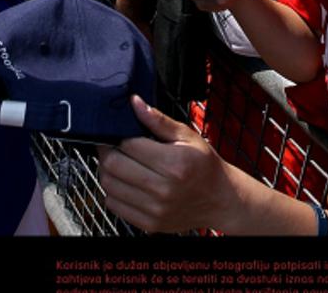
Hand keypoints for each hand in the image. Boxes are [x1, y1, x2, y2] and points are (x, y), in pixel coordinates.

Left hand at [97, 95, 236, 231]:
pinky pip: (114, 206)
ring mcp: (155, 209)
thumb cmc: (205, 166)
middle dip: (107, 152)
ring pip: (109, 186)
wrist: (220, 200)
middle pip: (113, 166)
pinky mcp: (149, 224)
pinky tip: (124, 182)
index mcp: (174, 163)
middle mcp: (163, 189)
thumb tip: (135, 103)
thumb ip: (159, 120)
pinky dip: (112, 192)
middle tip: (112, 146)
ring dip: (107, 172)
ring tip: (119, 163)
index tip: (117, 134)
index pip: (128, 145)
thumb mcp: (188, 136)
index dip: (117, 136)